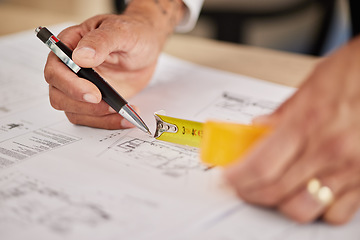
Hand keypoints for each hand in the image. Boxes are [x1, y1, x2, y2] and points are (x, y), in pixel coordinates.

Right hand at [44, 0, 184, 128]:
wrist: (147, 46)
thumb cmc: (132, 32)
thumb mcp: (120, 31)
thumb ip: (100, 41)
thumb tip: (80, 57)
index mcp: (69, 46)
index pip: (55, 70)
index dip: (71, 85)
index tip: (94, 93)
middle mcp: (70, 69)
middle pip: (59, 95)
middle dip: (83, 105)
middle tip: (110, 106)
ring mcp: (81, 87)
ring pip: (74, 112)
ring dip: (98, 117)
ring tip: (124, 112)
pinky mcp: (95, 101)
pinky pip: (93, 119)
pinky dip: (108, 122)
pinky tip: (126, 118)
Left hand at [224, 36, 359, 224]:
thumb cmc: (354, 74)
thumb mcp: (309, 87)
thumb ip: (281, 115)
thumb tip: (258, 129)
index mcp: (307, 122)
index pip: (260, 165)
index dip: (237, 178)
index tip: (227, 179)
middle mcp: (329, 150)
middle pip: (276, 191)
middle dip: (250, 193)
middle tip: (242, 185)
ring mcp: (350, 168)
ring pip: (304, 209)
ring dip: (281, 204)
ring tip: (273, 190)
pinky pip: (337, 213)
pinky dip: (318, 210)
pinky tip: (310, 192)